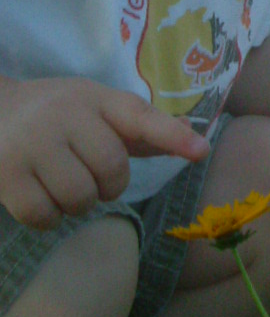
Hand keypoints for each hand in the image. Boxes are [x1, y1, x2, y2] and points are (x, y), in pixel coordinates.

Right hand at [0, 76, 209, 229]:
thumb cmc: (55, 114)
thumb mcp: (96, 109)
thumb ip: (141, 128)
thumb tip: (192, 135)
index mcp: (95, 98)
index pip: (139, 116)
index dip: (172, 135)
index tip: (201, 151)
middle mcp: (65, 115)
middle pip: (112, 169)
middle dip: (109, 185)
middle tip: (90, 175)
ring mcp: (33, 143)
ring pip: (80, 197)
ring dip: (78, 204)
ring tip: (63, 184)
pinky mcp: (6, 173)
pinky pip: (44, 215)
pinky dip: (49, 218)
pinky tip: (42, 198)